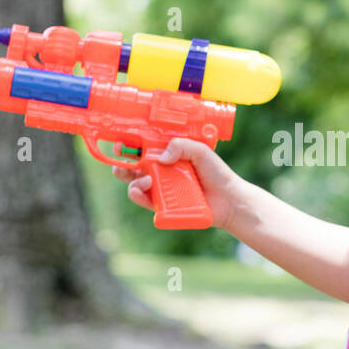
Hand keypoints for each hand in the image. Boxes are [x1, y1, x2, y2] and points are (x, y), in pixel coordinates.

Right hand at [111, 137, 243, 229]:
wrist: (228, 199)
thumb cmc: (216, 173)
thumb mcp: (200, 150)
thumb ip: (182, 146)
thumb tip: (161, 157)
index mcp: (168, 155)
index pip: (144, 148)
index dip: (130, 145)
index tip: (121, 143)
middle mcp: (161, 171)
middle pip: (133, 167)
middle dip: (122, 164)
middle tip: (120, 161)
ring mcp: (161, 188)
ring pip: (136, 184)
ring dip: (132, 180)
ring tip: (146, 180)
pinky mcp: (163, 205)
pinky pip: (145, 200)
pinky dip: (139, 196)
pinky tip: (141, 191)